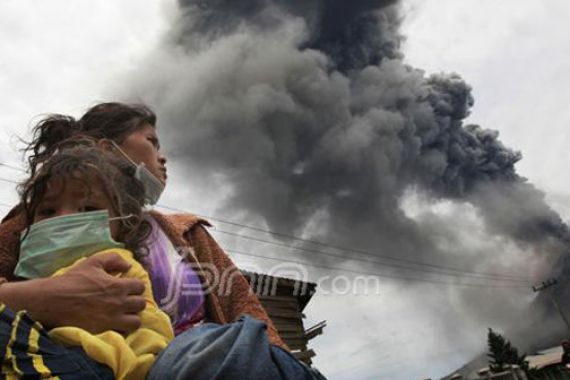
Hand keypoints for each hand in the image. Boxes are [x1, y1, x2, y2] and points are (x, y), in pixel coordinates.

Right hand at [0, 253, 145, 333]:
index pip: (140, 287)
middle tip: (127, 301)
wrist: (52, 301)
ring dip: (132, 317)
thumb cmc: (72, 280)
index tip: (128, 288)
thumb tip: (128, 266)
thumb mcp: (93, 262)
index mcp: (118, 286)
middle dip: (136, 302)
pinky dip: (122, 329)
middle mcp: (119, 303)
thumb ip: (114, 259)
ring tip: (124, 315)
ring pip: (136, 321)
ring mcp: (112, 318)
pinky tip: (115, 324)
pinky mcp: (104, 330)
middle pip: (141, 304)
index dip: (135, 286)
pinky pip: (123, 333)